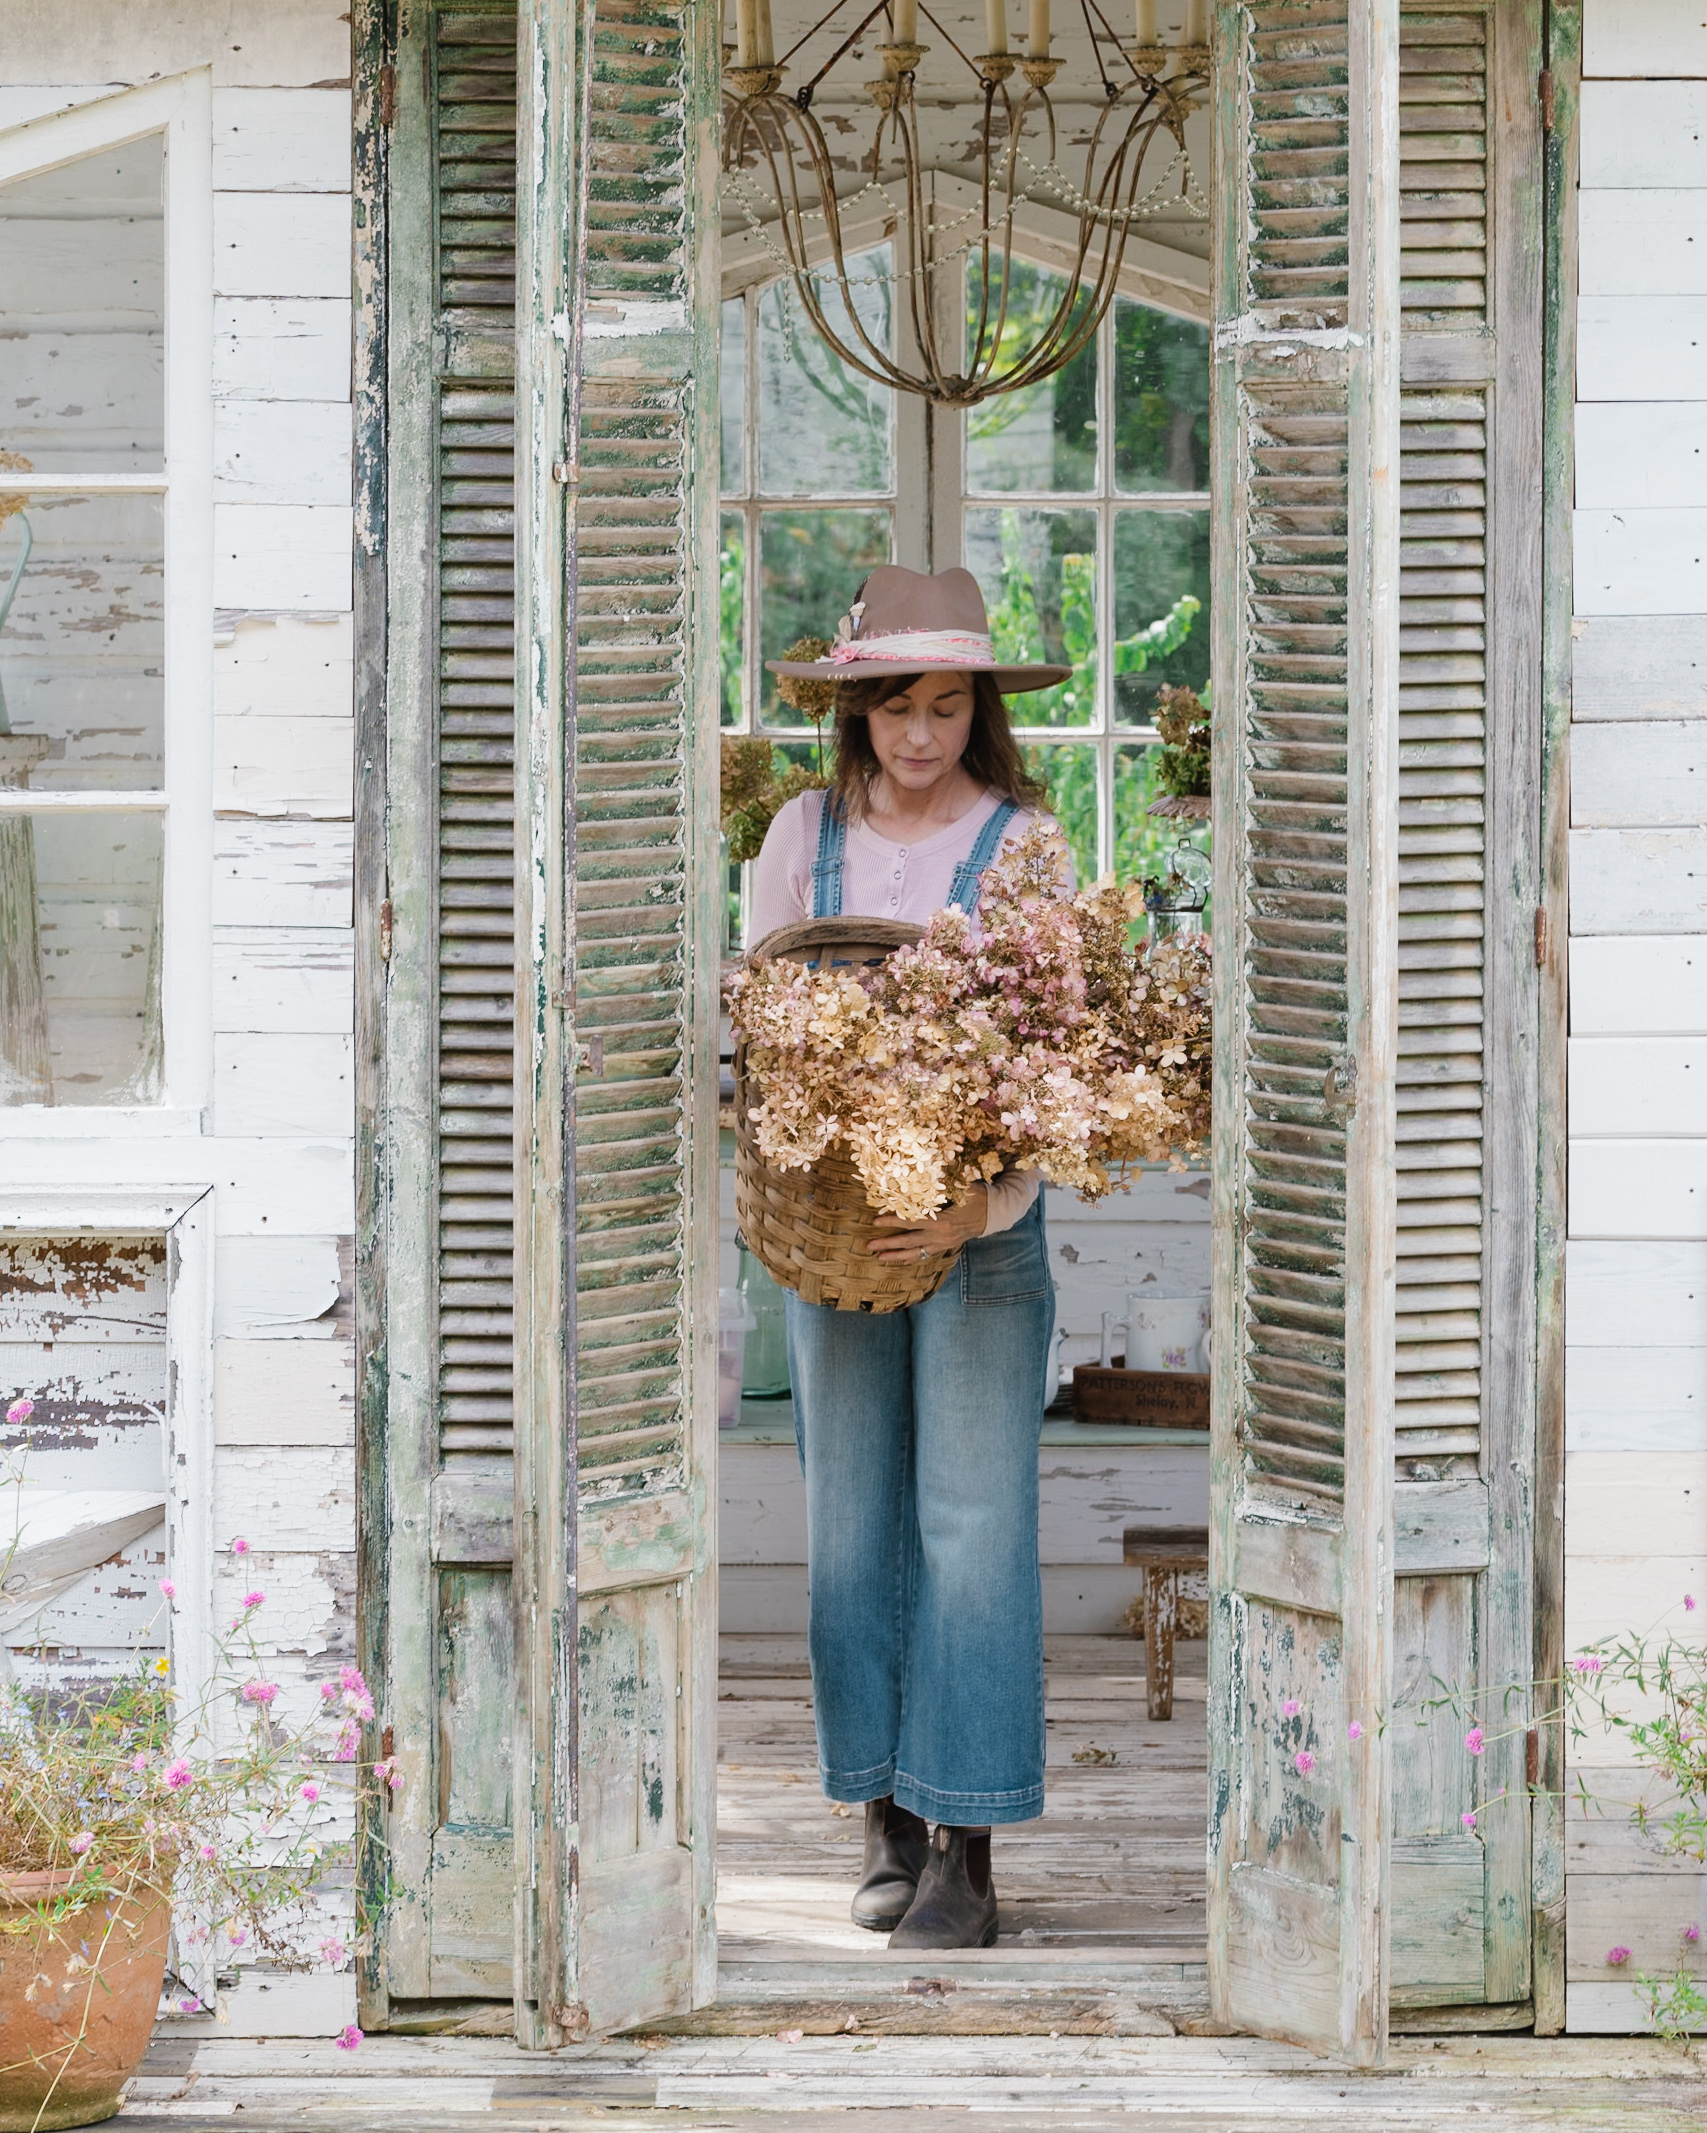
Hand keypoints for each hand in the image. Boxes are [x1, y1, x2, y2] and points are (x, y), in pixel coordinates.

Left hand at [868, 1187, 987, 1261]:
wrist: (994, 1213)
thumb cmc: (977, 1196)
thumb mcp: (961, 1186)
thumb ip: (941, 1184)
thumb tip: (920, 1175)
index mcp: (942, 1221)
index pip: (912, 1221)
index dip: (893, 1221)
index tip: (876, 1220)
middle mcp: (940, 1236)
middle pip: (909, 1241)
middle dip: (888, 1244)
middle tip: (870, 1245)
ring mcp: (943, 1243)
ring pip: (916, 1252)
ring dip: (897, 1255)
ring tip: (879, 1257)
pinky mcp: (946, 1246)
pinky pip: (926, 1255)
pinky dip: (912, 1258)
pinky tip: (901, 1261)